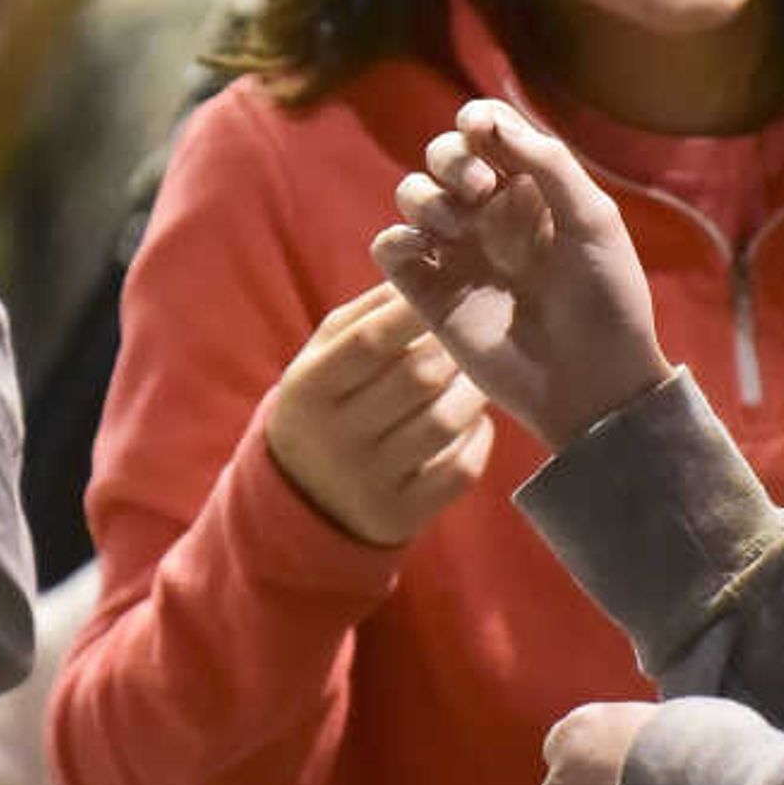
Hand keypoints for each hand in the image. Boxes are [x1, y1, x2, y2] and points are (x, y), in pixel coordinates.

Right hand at [262, 286, 495, 547]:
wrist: (304, 500)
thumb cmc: (327, 406)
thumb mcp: (323, 358)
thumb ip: (367, 313)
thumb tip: (424, 267)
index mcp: (309, 389)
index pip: (369, 341)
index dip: (415, 310)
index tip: (451, 286)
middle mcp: (334, 439)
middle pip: (417, 378)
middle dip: (455, 348)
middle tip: (473, 334)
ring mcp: (369, 483)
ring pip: (446, 422)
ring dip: (474, 391)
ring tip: (474, 375)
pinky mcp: (401, 517)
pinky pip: (461, 468)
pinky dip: (479, 435)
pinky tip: (471, 420)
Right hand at [372, 99, 674, 449]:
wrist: (593, 384)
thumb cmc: (607, 301)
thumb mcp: (593, 221)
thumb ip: (549, 163)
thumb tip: (490, 122)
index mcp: (534, 191)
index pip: (491, 131)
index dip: (477, 119)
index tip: (481, 130)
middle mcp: (491, 216)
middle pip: (445, 155)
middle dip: (450, 157)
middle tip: (479, 189)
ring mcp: (459, 254)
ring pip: (413, 195)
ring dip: (426, 197)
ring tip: (458, 227)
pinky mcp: (431, 295)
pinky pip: (390, 249)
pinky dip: (397, 240)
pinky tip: (427, 251)